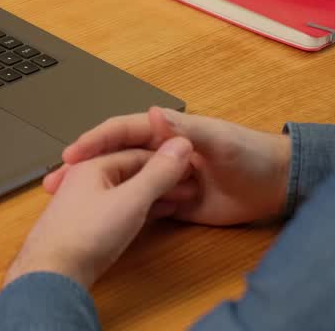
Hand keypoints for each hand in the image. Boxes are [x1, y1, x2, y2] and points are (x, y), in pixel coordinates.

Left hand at [4, 137, 192, 288]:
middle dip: (162, 177)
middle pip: (132, 170)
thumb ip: (158, 173)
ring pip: (127, 191)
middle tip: (188, 184)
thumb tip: (180, 146)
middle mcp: (86, 179)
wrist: (53, 275)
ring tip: (178, 199)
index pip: (139, 153)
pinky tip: (153, 217)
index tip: (190, 166)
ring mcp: (85, 202)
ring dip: (154, 194)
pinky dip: (141, 210)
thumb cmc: (84, 236)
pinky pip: (121, 209)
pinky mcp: (87, 225)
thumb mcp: (131, 201)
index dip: (168, 159)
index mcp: (93, 164)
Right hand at [44, 107, 290, 226]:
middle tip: (55, 182)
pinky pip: (143, 207)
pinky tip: (101, 221)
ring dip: (97, 192)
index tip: (70, 153)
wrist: (278, 186)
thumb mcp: (217, 139)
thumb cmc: (252, 153)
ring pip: (124, 184)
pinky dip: (124, 212)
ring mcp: (166, 180)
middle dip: (84, 168)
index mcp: (167, 131)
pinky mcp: (175, 205)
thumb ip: (185, 128)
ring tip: (67, 204)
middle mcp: (162, 154)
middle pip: (115, 159)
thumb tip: (154, 112)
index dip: (94, 140)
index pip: (122, 132)